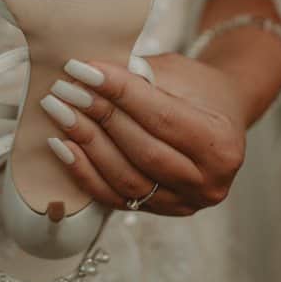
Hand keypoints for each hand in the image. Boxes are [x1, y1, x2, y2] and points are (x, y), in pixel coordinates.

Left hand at [40, 53, 248, 215]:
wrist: (216, 117)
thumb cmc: (197, 89)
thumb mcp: (177, 73)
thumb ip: (139, 78)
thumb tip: (86, 76)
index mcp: (221, 144)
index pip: (161, 117)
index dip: (120, 93)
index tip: (83, 69)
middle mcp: (208, 182)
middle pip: (143, 151)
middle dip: (99, 117)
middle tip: (65, 89)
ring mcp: (183, 203)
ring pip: (126, 179)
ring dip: (87, 144)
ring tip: (59, 112)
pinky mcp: (158, 211)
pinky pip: (114, 198)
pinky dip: (85, 172)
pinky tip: (62, 145)